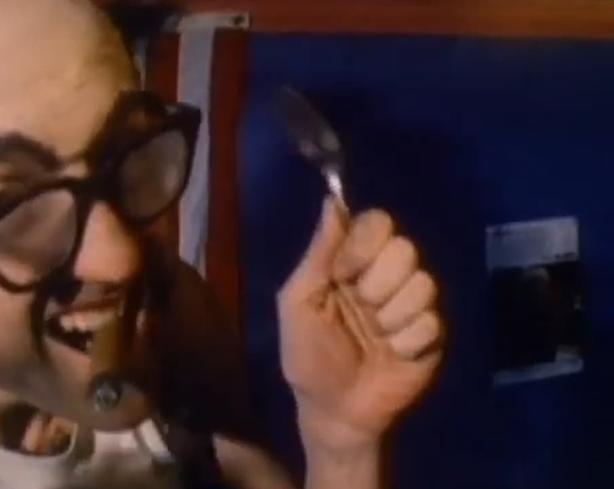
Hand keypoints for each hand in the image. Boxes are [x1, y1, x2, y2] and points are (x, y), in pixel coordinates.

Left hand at [277, 199, 442, 453]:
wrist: (333, 410)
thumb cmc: (308, 356)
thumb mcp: (298, 302)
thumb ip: (318, 253)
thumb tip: (332, 201)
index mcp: (352, 263)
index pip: (377, 222)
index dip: (364, 244)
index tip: (344, 273)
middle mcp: (386, 277)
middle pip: (405, 249)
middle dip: (377, 284)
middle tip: (359, 310)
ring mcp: (411, 305)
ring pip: (423, 284)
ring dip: (390, 318)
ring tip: (374, 338)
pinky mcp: (431, 335)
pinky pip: (431, 322)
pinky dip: (404, 343)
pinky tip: (391, 355)